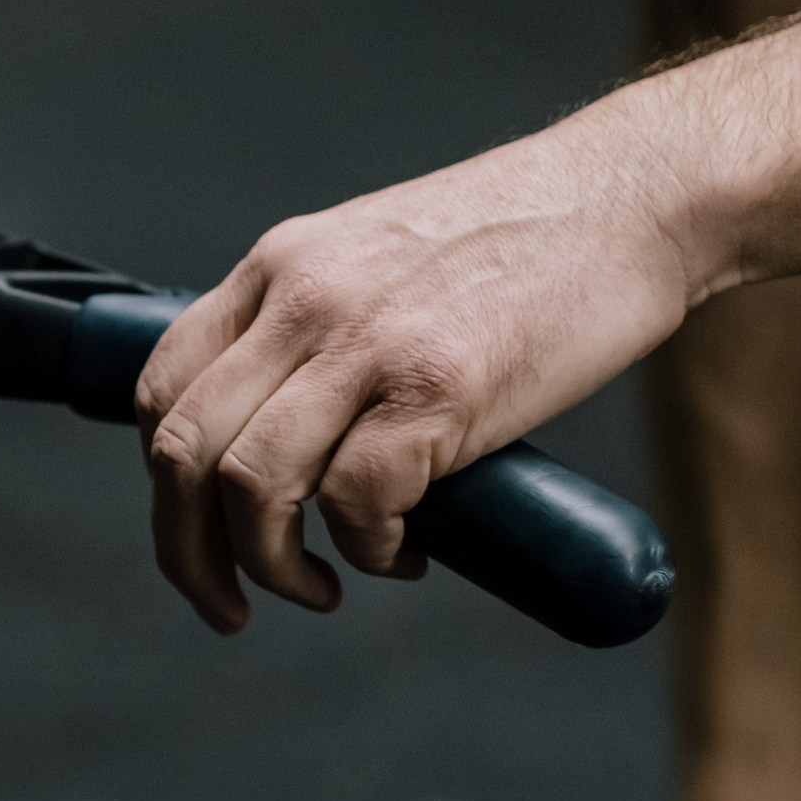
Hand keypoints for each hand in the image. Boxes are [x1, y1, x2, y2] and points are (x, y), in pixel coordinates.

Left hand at [134, 113, 699, 631]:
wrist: (636, 195)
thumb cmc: (523, 246)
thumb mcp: (378, 261)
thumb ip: (316, 332)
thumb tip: (280, 438)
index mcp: (279, 266)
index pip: (164, 388)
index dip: (166, 485)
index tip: (198, 532)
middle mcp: (303, 298)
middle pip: (185, 451)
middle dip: (188, 553)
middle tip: (228, 604)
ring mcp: (367, 340)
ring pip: (252, 488)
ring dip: (272, 567)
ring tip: (320, 589)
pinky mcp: (438, 386)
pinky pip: (354, 504)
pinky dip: (367, 552)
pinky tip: (402, 554)